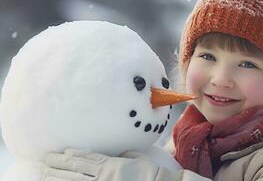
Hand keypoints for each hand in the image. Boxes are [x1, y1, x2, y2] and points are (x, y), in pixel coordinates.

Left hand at [41, 148, 157, 180]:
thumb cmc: (150, 172)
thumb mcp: (138, 158)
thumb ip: (126, 154)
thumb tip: (119, 154)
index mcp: (112, 164)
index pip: (88, 158)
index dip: (74, 155)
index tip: (61, 153)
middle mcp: (104, 175)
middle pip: (77, 169)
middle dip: (59, 165)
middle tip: (44, 161)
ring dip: (59, 177)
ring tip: (44, 174)